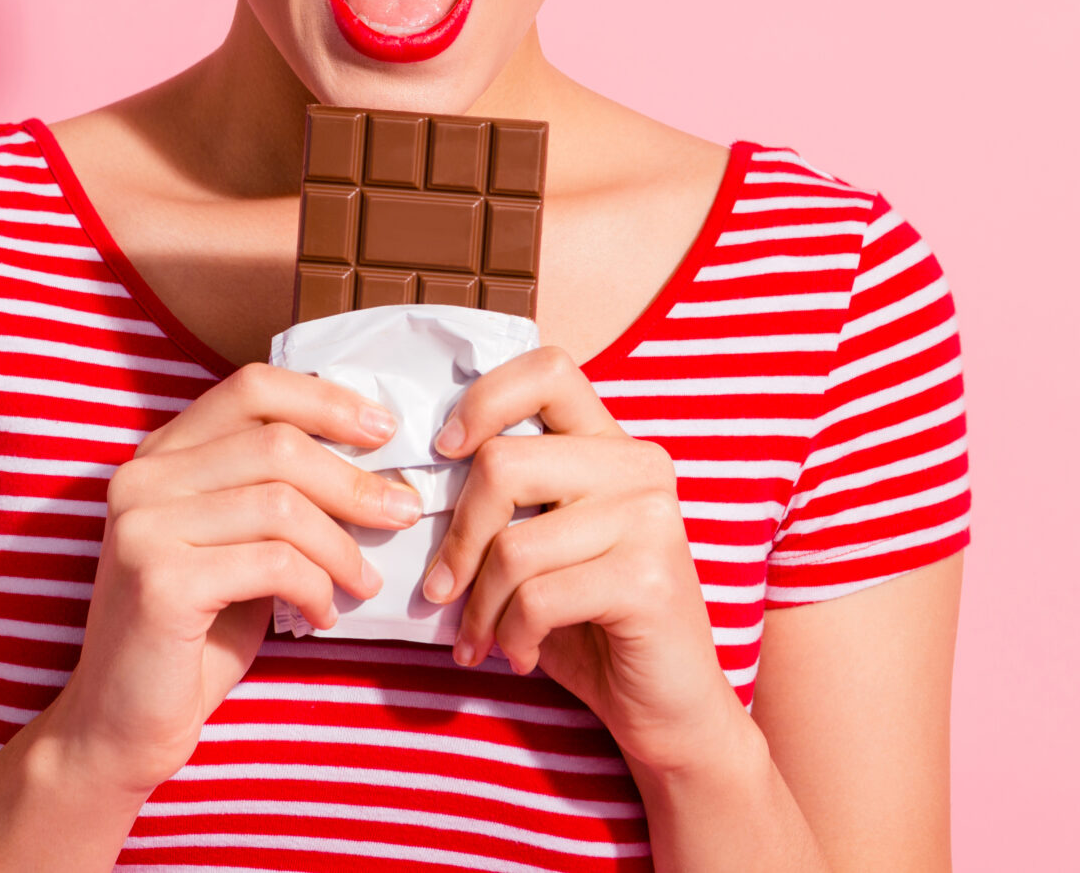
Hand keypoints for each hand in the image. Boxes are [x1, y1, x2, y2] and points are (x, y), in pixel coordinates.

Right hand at [47, 363, 424, 794]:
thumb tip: (374, 463)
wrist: (122, 725)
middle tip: (402, 514)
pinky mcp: (160, 580)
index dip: (325, 401)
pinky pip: (273, 563)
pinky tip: (322, 615)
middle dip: (354, 482)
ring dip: (342, 546)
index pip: (251, 388)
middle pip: (277, 444)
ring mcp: (143, 526)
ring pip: (281, 504)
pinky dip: (316, 588)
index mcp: (159, 455)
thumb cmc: (193, 636)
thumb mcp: (234, 547)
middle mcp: (142, 477)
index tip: (383, 431)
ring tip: (363, 582)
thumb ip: (274, 493)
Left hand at [418, 345, 744, 778]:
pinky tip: (521, 654)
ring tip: (481, 639)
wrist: (669, 709)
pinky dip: (510, 636)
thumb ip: (507, 501)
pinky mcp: (648, 578)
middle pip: (504, 463)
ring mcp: (651, 518)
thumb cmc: (590, 624)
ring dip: (480, 607)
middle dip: (458, 538)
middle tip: (442, 590)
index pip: (546, 370)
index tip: (444, 454)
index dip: (482, 402)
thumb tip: (411, 481)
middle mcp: (639, 466)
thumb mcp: (544, 547)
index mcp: (612, 444)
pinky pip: (537, 597)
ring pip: (513, 543)